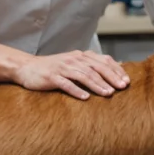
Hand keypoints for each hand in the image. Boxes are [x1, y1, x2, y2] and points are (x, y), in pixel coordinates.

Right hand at [12, 50, 129, 99]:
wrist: (27, 67)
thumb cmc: (53, 68)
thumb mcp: (73, 64)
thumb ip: (90, 66)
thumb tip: (114, 70)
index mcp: (80, 56)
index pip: (103, 60)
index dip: (116, 70)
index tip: (126, 81)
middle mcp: (73, 59)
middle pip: (96, 67)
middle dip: (110, 77)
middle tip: (122, 88)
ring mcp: (62, 67)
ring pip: (83, 75)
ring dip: (97, 85)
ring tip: (108, 94)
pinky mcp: (52, 77)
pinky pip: (66, 84)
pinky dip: (76, 90)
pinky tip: (85, 98)